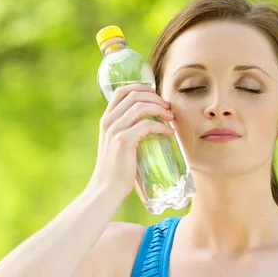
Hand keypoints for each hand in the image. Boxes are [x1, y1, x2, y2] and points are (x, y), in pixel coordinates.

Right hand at [87, 83, 174, 199]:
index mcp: (106, 120)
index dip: (141, 87)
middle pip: (134, 95)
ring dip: (160, 109)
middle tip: (168, 108)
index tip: (155, 94)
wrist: (106, 188)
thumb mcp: (116, 145)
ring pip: (141, 106)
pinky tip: (169, 133)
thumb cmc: (115, 170)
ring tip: (171, 118)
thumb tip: (149, 124)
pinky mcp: (123, 141)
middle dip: (155, 98)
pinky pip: (147, 125)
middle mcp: (108, 121)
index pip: (122, 91)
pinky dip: (162, 127)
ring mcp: (115, 130)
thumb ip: (126, 131)